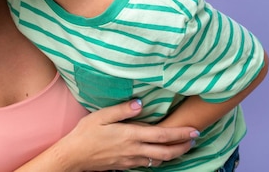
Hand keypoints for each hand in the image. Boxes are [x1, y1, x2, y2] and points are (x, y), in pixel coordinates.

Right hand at [52, 100, 197, 170]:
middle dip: (183, 147)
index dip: (180, 134)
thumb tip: (140, 103)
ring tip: (181, 147)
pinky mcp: (126, 166)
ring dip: (173, 154)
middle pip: (166, 152)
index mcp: (131, 135)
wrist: (74, 156)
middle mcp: (134, 150)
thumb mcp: (101, 116)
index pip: (162, 136)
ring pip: (159, 160)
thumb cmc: (85, 133)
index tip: (194, 130)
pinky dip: (159, 160)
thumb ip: (122, 110)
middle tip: (194, 140)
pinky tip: (158, 154)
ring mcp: (131, 160)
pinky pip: (148, 164)